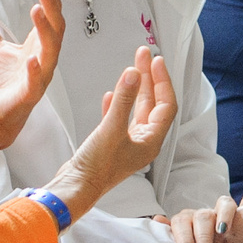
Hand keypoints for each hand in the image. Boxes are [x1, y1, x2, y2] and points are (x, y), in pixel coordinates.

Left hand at [0, 0, 64, 152]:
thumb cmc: (2, 82)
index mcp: (40, 44)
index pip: (49, 13)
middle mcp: (45, 58)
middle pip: (56, 27)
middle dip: (52, 5)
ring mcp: (41, 76)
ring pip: (51, 50)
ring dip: (46, 29)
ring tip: (38, 9)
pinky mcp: (30, 94)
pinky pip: (37, 81)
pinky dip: (36, 69)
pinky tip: (31, 57)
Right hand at [48, 47, 175, 220]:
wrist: (76, 188)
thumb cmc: (96, 167)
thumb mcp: (111, 129)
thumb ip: (124, 100)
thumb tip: (134, 72)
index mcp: (151, 141)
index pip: (165, 104)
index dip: (162, 81)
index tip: (155, 60)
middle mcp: (143, 142)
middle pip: (152, 103)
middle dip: (148, 78)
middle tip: (143, 54)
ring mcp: (128, 143)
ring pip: (136, 109)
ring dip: (134, 88)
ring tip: (131, 66)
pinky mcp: (111, 144)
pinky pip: (119, 119)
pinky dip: (118, 104)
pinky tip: (111, 95)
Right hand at [156, 189, 242, 242]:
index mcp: (230, 217)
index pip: (231, 204)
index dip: (236, 206)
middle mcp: (210, 218)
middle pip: (208, 211)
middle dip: (216, 221)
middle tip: (223, 234)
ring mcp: (193, 224)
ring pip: (188, 218)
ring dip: (192, 235)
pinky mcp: (177, 232)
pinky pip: (168, 224)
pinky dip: (164, 225)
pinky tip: (159, 223)